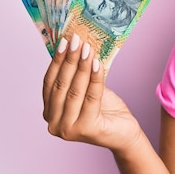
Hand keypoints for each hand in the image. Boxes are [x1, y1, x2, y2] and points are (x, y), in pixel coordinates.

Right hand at [43, 33, 143, 153]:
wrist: (124, 133)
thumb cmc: (105, 111)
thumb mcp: (87, 90)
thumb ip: (77, 76)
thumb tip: (75, 47)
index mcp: (50, 113)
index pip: (49, 83)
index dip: (57, 61)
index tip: (64, 42)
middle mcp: (54, 124)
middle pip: (61, 85)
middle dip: (69, 60)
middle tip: (76, 41)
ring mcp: (68, 129)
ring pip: (75, 91)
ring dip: (82, 67)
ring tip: (88, 49)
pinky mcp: (86, 129)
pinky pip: (91, 97)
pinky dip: (95, 79)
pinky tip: (97, 64)